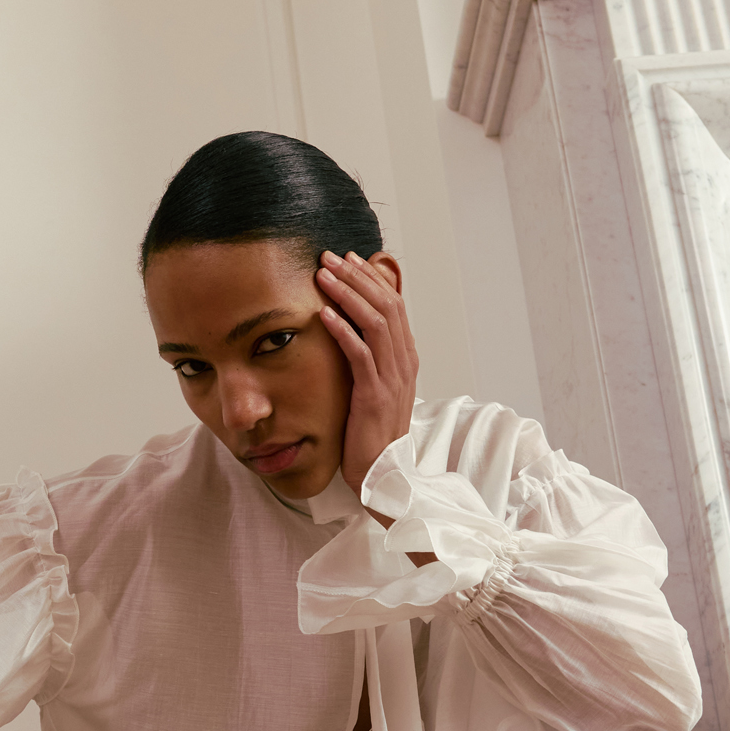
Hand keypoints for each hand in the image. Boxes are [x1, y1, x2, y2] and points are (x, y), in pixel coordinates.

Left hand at [316, 250, 418, 502]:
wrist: (382, 473)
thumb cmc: (373, 431)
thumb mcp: (375, 386)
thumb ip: (370, 357)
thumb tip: (353, 328)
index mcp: (406, 356)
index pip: (393, 304)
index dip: (370, 278)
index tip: (346, 259)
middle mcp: (404, 362)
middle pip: (386, 305)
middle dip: (357, 276)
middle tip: (330, 257)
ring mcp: (392, 378)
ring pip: (375, 323)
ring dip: (348, 295)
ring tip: (323, 276)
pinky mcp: (375, 396)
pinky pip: (361, 355)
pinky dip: (343, 330)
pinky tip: (324, 314)